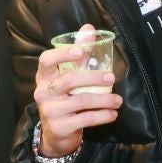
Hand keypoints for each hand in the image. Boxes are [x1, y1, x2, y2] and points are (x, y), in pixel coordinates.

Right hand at [32, 24, 120, 158]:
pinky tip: (112, 114)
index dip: (63, 54)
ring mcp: (50, 110)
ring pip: (81, 101)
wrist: (55, 134)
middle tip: (111, 77)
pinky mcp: (59, 127)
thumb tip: (88, 29)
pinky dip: (102, 116)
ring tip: (118, 100)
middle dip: (93, 77)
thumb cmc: (63, 99)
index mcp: (44, 77)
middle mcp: (43, 92)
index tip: (81, 51)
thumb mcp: (67, 77)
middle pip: (69, 80)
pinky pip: (85, 119)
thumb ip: (78, 55)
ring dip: (104, 100)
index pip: (46, 60)